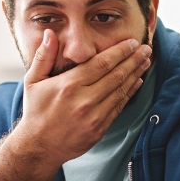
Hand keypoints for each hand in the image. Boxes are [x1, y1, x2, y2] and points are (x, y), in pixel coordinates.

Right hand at [9, 29, 151, 166]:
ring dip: (136, 74)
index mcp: (69, 85)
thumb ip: (43, 56)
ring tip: (146, 62)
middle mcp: (84, 100)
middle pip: (116, 75)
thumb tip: (49, 33)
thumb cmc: (36, 111)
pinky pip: (118, 107)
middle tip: (146, 49)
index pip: (101, 63)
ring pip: (120, 91)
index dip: (120, 51)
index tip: (131, 42)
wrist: (39, 147)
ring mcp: (94, 116)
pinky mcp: (99, 129)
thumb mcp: (32, 81)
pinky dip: (129, 93)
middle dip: (133, 60)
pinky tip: (137, 82)